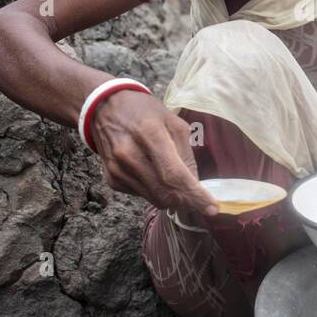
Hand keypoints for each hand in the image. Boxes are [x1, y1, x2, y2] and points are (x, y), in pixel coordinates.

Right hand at [88, 90, 218, 218]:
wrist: (105, 108)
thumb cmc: (144, 112)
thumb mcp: (173, 123)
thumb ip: (186, 154)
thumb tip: (196, 184)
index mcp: (150, 134)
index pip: (174, 175)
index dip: (194, 196)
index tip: (212, 209)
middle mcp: (130, 155)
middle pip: (165, 192)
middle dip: (187, 202)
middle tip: (201, 203)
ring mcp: (118, 169)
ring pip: (154, 198)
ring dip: (172, 199)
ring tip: (181, 187)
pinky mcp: (112, 179)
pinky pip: (142, 195)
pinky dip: (155, 192)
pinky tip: (155, 175)